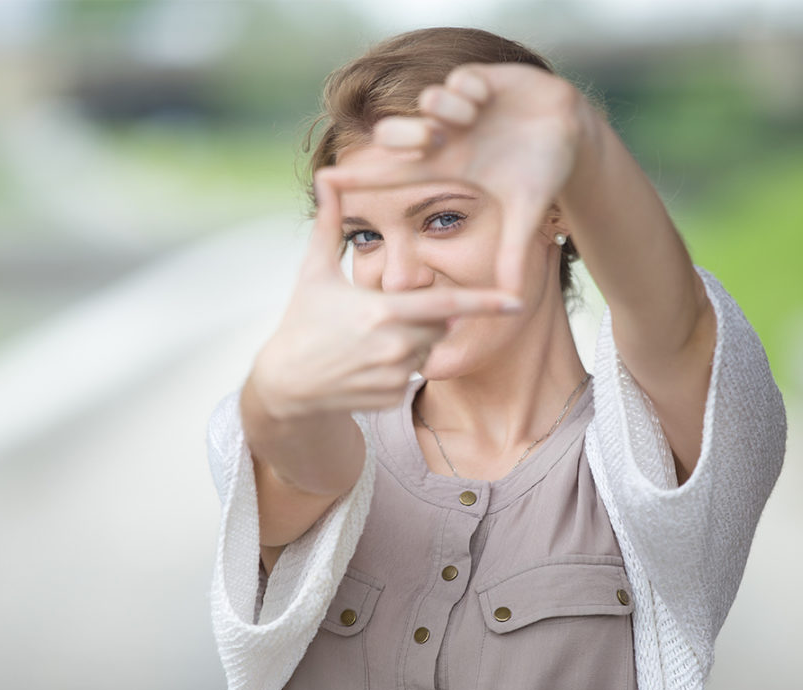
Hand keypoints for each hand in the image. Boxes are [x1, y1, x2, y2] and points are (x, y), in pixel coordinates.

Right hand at [250, 174, 521, 417]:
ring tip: (369, 340)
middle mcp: (394, 346)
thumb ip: (327, 224)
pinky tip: (365, 364)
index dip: (485, 302)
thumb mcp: (313, 272)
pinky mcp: (391, 398)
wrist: (286, 384)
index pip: (447, 304)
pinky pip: (411, 375)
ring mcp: (394, 376)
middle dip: (423, 316)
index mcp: (382, 311)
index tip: (517, 300)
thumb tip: (326, 178)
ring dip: (410, 341)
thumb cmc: (302, 321)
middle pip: (438, 324)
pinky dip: (397, 366)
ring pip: (426, 350)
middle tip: (384, 314)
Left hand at [319, 63, 592, 294]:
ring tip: (474, 117)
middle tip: (434, 139)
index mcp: (446, 167)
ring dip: (447, 110)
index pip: (393, 174)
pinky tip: (488, 98)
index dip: (361, 176)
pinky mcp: (480, 80)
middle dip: (407, 134)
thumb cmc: (542, 171)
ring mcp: (460, 108)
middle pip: (396, 133)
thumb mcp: (525, 214)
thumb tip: (513, 299)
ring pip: (428, 101)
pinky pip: (459, 78)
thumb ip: (513, 252)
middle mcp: (445, 136)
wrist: (573, 132)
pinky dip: (469, 88)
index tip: (325, 180)